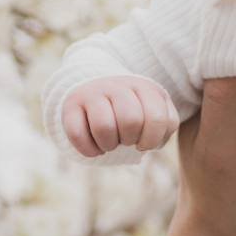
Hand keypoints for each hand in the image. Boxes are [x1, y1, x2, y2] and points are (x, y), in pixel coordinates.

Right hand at [62, 76, 177, 157]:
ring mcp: (92, 92)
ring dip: (109, 145)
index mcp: (144, 87)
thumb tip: (153, 141)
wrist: (97, 90)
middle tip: (125, 139)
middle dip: (130, 140)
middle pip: (130, 122)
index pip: (157, 118)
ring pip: (104, 127)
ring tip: (110, 143)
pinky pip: (77, 134)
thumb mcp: (154, 112)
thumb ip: (165, 124)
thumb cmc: (132, 110)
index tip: (144, 142)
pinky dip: (89, 150)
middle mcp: (118, 85)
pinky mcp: (70, 104)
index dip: (151, 139)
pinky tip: (94, 148)